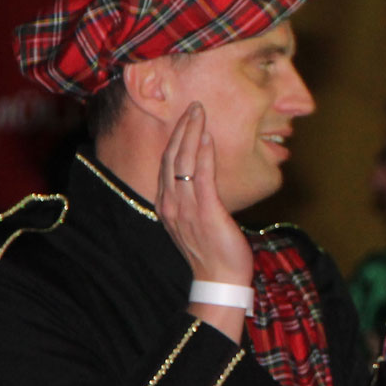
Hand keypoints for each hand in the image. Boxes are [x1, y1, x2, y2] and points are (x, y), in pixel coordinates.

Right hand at [155, 103, 253, 286]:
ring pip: (183, 162)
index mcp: (166, 206)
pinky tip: (207, 137)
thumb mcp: (196, 221)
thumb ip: (193, 199)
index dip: (174, 139)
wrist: (219, 279)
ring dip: (191, 134)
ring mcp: (185, 208)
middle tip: (193, 106)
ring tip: (199, 112)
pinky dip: (203, 154)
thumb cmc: (212, 251)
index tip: (184, 119)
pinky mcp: (205, 212)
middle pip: (171, 157)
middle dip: (181, 129)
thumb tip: (201, 179)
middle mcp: (171, 204)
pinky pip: (201, 177)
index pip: (166, 164)